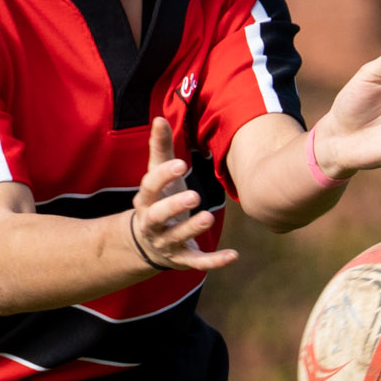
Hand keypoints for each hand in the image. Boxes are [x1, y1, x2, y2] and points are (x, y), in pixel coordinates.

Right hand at [126, 119, 237, 276]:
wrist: (148, 243)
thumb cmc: (159, 200)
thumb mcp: (157, 175)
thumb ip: (160, 148)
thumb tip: (159, 118)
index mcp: (145, 200)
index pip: (150, 187)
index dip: (163, 176)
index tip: (182, 164)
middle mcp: (152, 224)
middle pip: (158, 216)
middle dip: (174, 207)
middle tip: (194, 195)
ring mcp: (166, 243)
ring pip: (177, 238)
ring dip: (192, 229)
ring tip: (208, 217)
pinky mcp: (182, 259)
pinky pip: (198, 262)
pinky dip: (215, 261)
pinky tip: (234, 255)